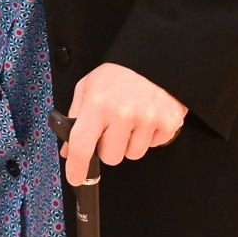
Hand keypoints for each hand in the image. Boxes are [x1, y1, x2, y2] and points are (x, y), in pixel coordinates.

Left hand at [60, 63, 186, 184]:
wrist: (154, 58)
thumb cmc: (118, 74)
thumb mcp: (88, 87)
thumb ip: (76, 118)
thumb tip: (69, 151)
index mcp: (98, 103)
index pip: (82, 145)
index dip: (77, 167)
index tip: (76, 178)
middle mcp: (122, 113)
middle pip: (111, 157)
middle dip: (109, 147)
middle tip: (112, 127)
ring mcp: (147, 118)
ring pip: (133, 154)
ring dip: (130, 142)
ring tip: (132, 118)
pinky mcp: (168, 122)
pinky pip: (154, 145)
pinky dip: (150, 135)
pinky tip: (147, 117)